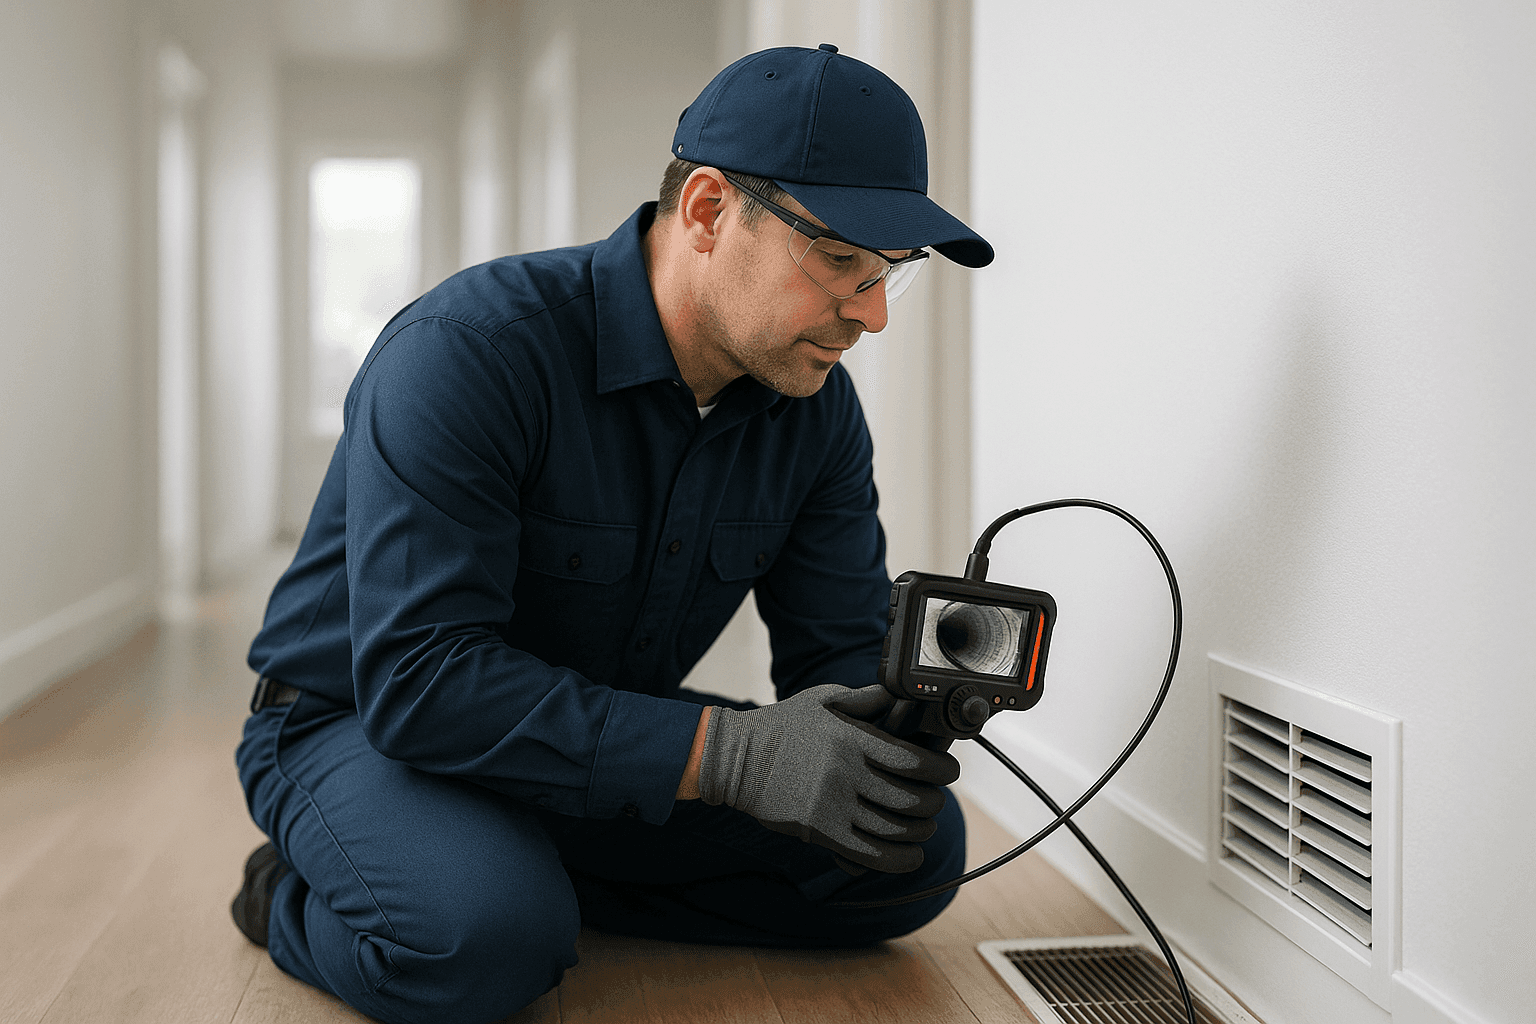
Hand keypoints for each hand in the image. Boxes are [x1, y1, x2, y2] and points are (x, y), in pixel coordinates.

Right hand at [696, 683, 960, 872]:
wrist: (736, 758)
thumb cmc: (782, 726)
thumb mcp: (822, 700)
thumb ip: (865, 699)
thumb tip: (900, 696)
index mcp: (851, 738)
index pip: (913, 761)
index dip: (941, 771)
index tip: (948, 772)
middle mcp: (846, 773)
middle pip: (911, 799)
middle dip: (933, 804)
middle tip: (935, 801)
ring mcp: (832, 804)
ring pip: (894, 830)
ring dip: (919, 832)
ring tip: (922, 827)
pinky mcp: (820, 831)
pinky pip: (869, 854)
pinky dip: (898, 860)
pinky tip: (910, 856)